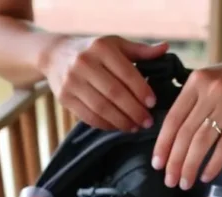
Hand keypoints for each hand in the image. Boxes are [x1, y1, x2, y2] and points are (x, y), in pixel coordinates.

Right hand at [41, 35, 167, 131]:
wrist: (56, 55)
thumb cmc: (94, 50)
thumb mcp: (115, 44)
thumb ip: (140, 50)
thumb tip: (165, 49)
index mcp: (101, 48)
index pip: (126, 73)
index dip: (141, 90)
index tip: (153, 103)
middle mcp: (84, 63)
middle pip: (114, 93)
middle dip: (134, 110)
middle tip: (148, 121)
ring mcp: (72, 81)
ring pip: (101, 108)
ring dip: (121, 121)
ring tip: (135, 127)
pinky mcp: (64, 98)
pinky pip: (89, 116)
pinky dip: (106, 125)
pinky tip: (118, 127)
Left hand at [152, 54, 221, 188]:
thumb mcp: (212, 79)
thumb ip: (193, 100)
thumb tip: (173, 135)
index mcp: (197, 82)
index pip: (173, 118)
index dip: (163, 144)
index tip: (157, 163)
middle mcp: (211, 92)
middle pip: (185, 133)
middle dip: (174, 161)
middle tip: (169, 179)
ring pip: (203, 142)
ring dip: (191, 166)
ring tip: (185, 182)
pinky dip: (214, 163)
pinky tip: (206, 175)